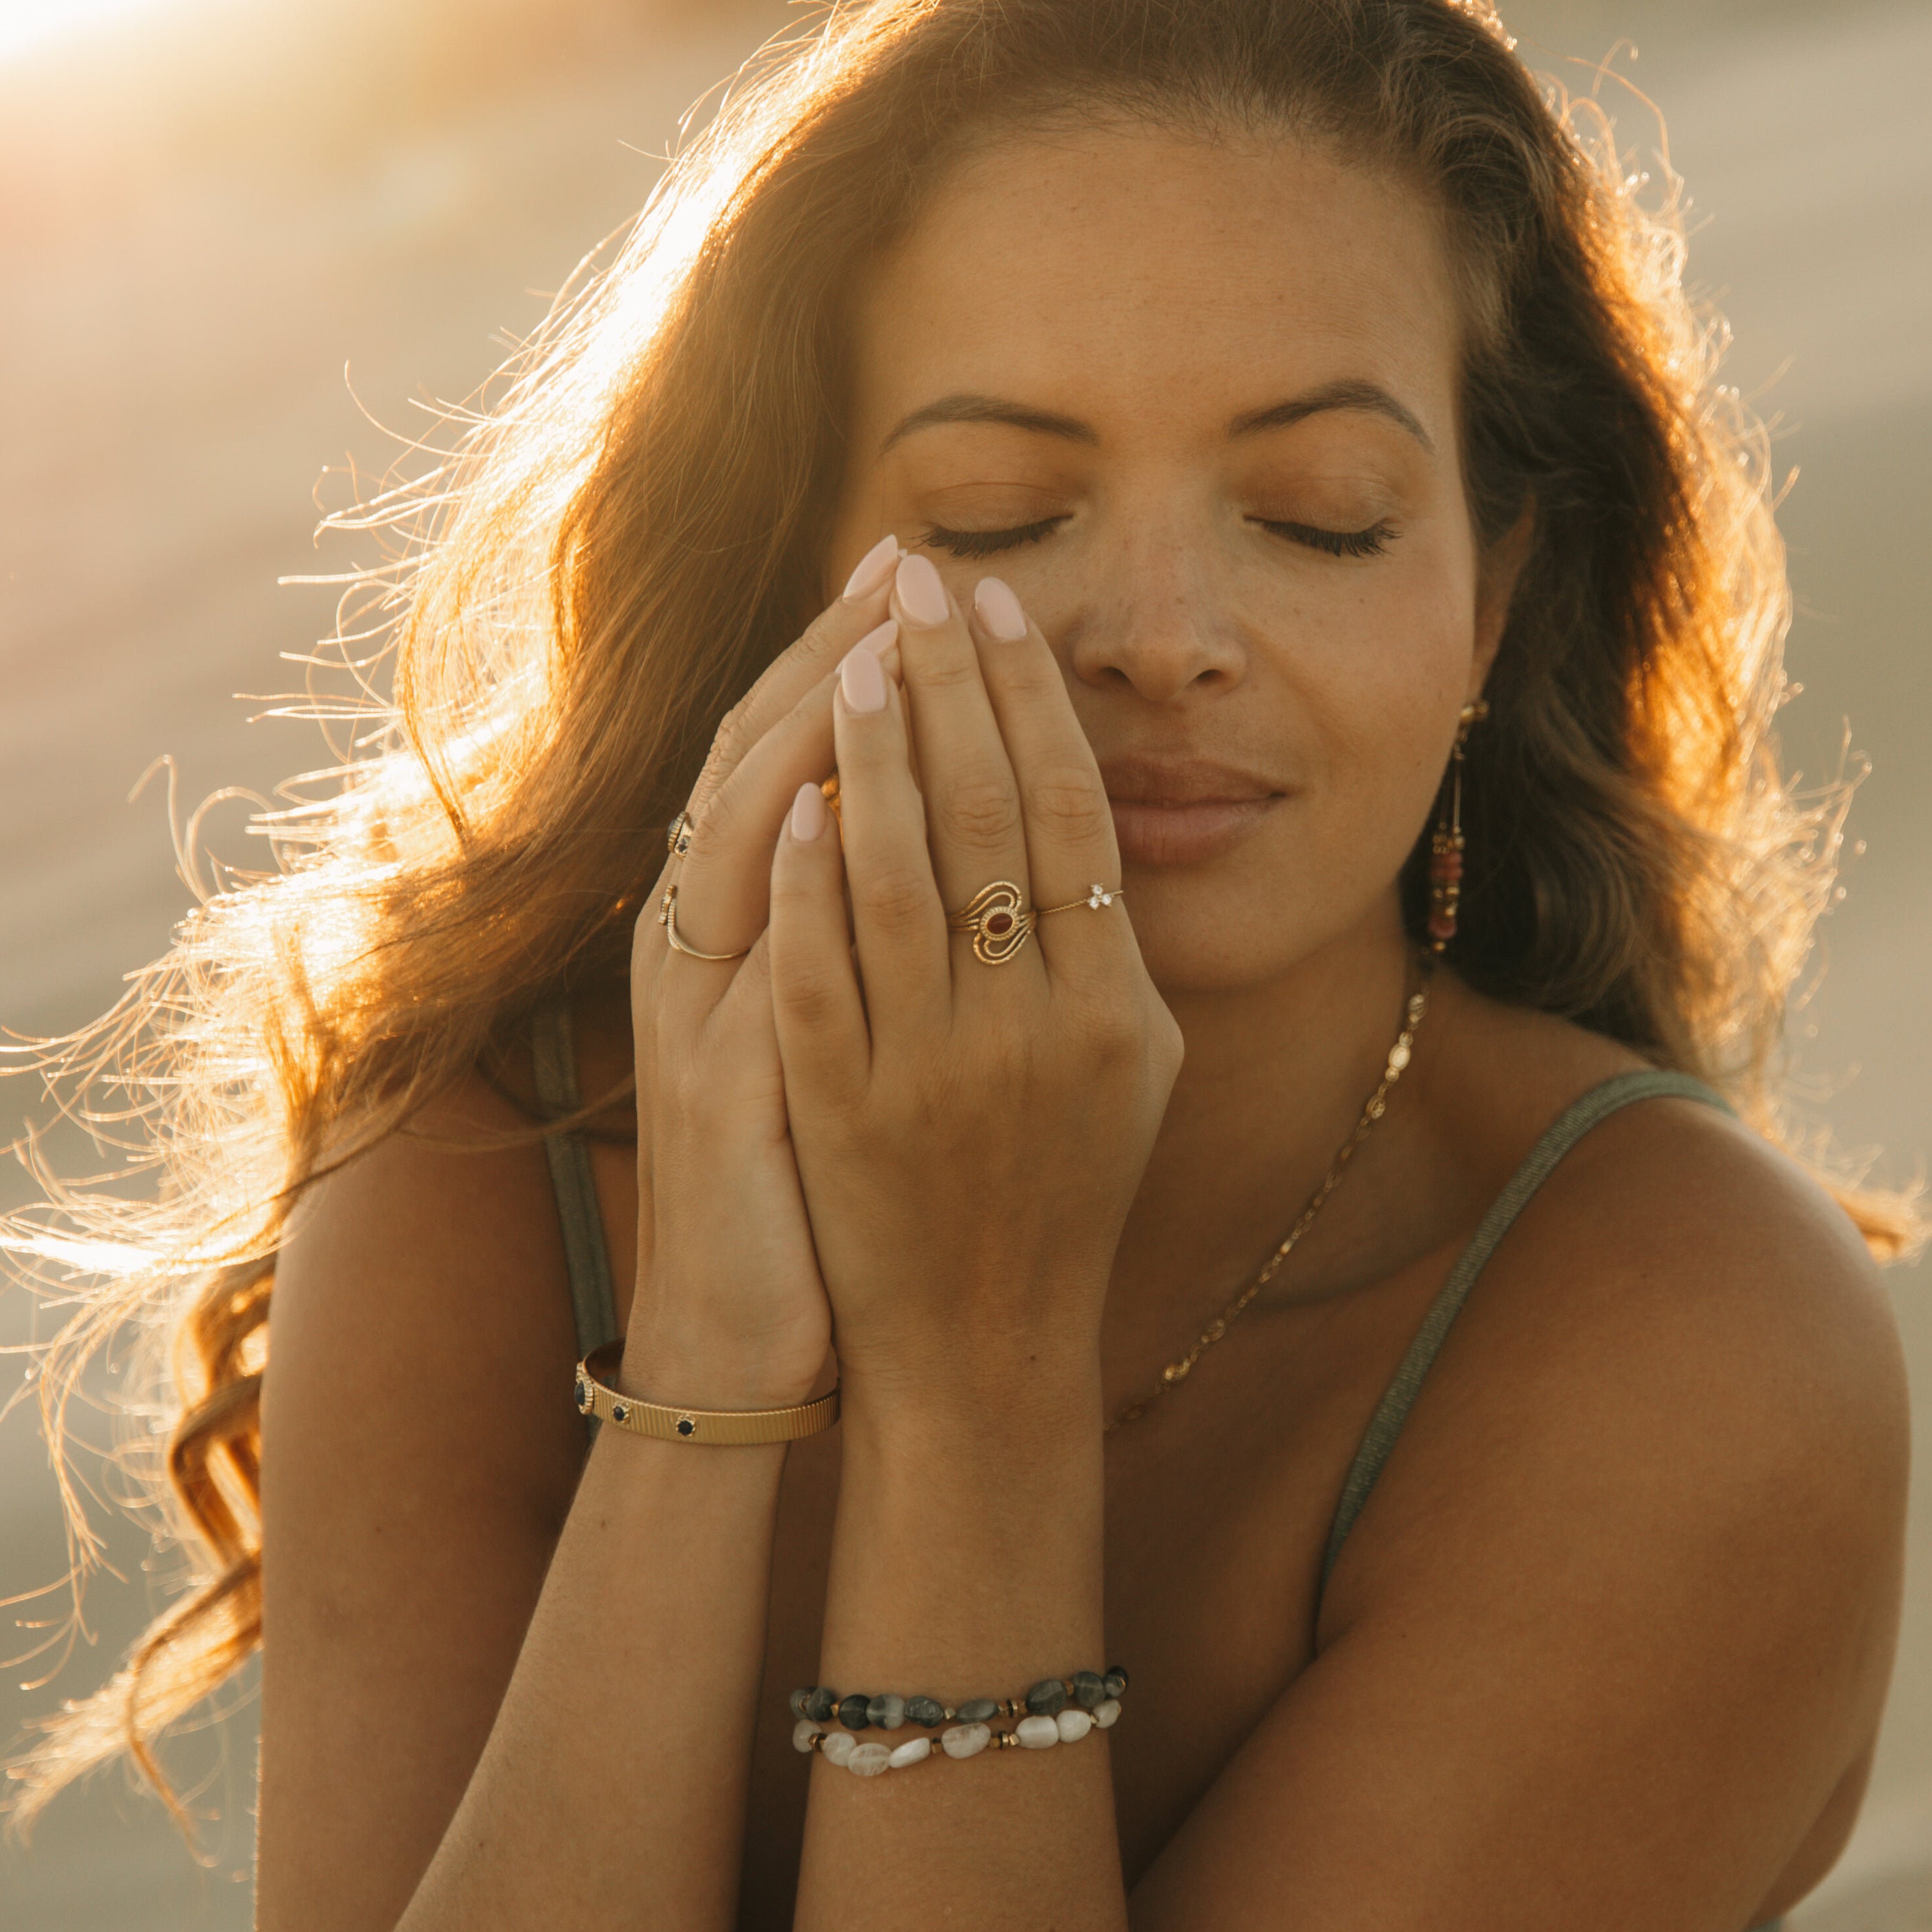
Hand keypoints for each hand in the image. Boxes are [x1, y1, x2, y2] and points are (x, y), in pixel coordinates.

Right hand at [621, 546, 908, 1403]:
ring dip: (809, 733)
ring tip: (877, 642)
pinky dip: (778, 878)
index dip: (844, 655)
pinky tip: (821, 807)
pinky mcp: (721, 1086)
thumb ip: (856, 930)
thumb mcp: (831, 1035)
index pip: (785, 753)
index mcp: (733, 929)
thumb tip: (924, 814)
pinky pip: (746, 960)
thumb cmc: (804, 1187)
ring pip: (740, 836)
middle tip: (908, 563)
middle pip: (755, 761)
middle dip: (835, 656)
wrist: (746, 1339)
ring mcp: (700, 1010)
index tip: (914, 569)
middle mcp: (699, 946)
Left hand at [767, 556, 1181, 1402]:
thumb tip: (1087, 812)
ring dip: (880, 757)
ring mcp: (939, 1073)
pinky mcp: (847, 1112)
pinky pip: (827, 975)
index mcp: (1116, 1010)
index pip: (1070, 814)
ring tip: (858, 656)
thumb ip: (1114, 951)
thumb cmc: (1063, 1195)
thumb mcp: (1132, 1074)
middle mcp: (1039, 1032)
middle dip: (952, 688)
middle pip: (992, 820)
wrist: (983, 1348)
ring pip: (906, 881)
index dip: (1033, 701)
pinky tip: (799, 800)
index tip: (997, 609)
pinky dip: (813, 881)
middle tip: (922, 583)